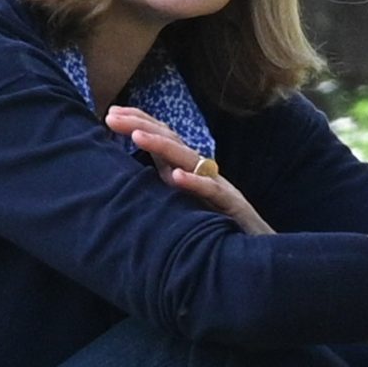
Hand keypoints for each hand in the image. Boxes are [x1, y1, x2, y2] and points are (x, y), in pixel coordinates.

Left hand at [107, 106, 271, 235]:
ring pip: (189, 160)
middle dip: (141, 125)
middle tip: (111, 116)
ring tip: (136, 136)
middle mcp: (202, 173)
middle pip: (172, 141)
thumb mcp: (185, 202)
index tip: (110, 114)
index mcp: (189, 171)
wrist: (256, 252)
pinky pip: (212, 192)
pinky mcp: (231, 206)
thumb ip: (164, 184)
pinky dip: (194, 183)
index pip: (163, 138)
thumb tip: (127, 173)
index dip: (139, 123)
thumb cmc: (219, 228)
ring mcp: (217, 188)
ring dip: (162, 146)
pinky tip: (175, 178)